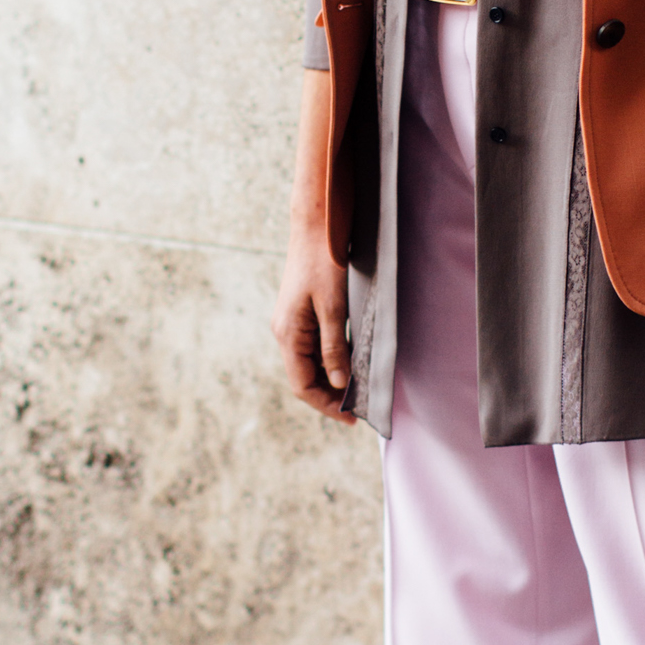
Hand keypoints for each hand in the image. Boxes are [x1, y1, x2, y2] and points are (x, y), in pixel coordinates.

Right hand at [272, 221, 356, 423]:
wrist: (316, 227)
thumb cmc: (323, 262)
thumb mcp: (333, 306)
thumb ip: (334, 346)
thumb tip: (338, 381)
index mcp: (288, 334)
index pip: (302, 385)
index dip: (326, 404)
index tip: (351, 417)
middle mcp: (286, 332)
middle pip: (305, 377)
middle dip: (330, 395)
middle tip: (359, 406)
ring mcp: (292, 323)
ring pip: (310, 363)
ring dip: (331, 378)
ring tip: (358, 389)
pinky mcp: (302, 314)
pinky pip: (314, 347)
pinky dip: (331, 359)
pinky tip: (350, 362)